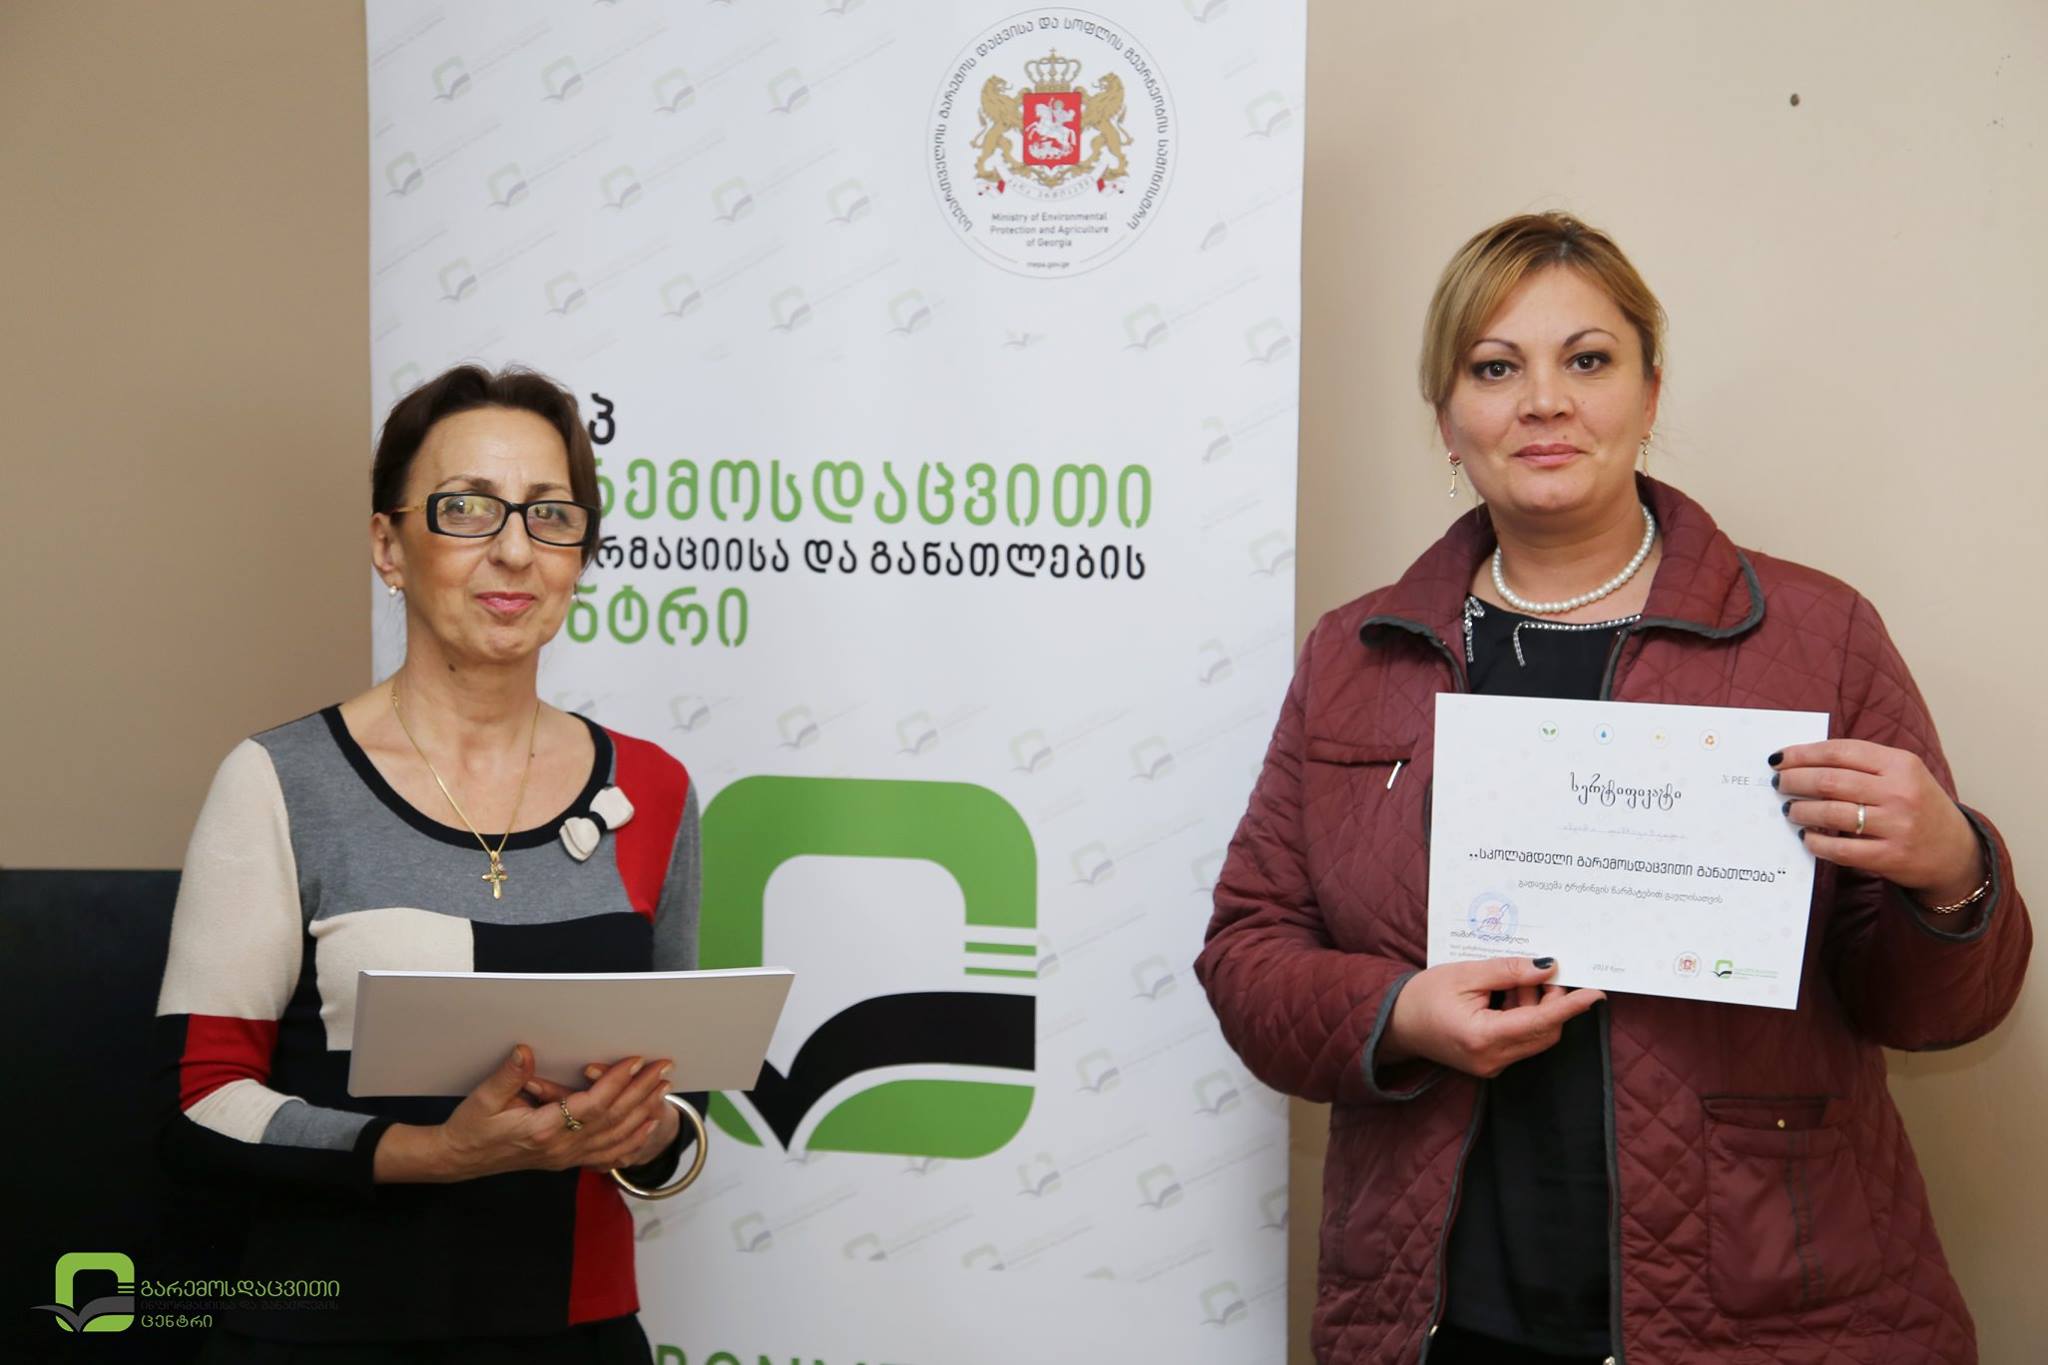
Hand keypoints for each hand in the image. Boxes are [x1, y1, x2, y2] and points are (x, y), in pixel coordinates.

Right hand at [430, 1046, 675, 1179]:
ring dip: (643, 1112)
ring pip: (615, 1137)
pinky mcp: (565, 1160)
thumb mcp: (482, 1099)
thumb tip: (526, 1051)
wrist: (459, 1160)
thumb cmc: (470, 1128)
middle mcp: (560, 1148)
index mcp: (542, 1131)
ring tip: (664, 1089)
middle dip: (641, 1091)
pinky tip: (647, 1126)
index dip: (617, 1082)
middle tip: (664, 1067)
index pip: (592, 1105)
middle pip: (613, 1120)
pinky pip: (607, 1155)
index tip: (636, 1060)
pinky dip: (631, 1140)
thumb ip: (508, 1076)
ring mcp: (565, 1158)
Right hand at [1379, 957, 1604, 1079]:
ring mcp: (1492, 1066)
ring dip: (1535, 1007)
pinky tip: (1507, 996)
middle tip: (1542, 972)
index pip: (1540, 1022)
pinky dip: (1523, 1017)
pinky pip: (1521, 1041)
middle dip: (1550, 1001)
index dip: (1570, 1006)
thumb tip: (1546, 967)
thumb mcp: (1465, 974)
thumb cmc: (1422, 996)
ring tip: (1514, 981)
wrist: (1394, 1023)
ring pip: (1535, 1037)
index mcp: (1483, 1037)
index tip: (1596, 993)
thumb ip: (1507, 971)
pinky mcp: (1491, 1063)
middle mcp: (1492, 1059)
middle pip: (1544, 1032)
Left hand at [1772, 740, 1983, 903]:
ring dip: (1801, 810)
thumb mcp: (1902, 775)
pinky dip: (1815, 842)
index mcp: (1901, 764)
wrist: (1957, 852)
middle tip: (1778, 783)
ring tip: (1789, 809)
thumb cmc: (1917, 806)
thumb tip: (1803, 760)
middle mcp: (1900, 792)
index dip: (1803, 753)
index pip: (1841, 751)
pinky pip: (1840, 849)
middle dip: (1795, 780)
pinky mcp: (1891, 856)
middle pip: (1830, 781)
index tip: (1778, 758)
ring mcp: (1897, 825)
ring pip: (1831, 813)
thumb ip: (1862, 765)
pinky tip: (1806, 837)